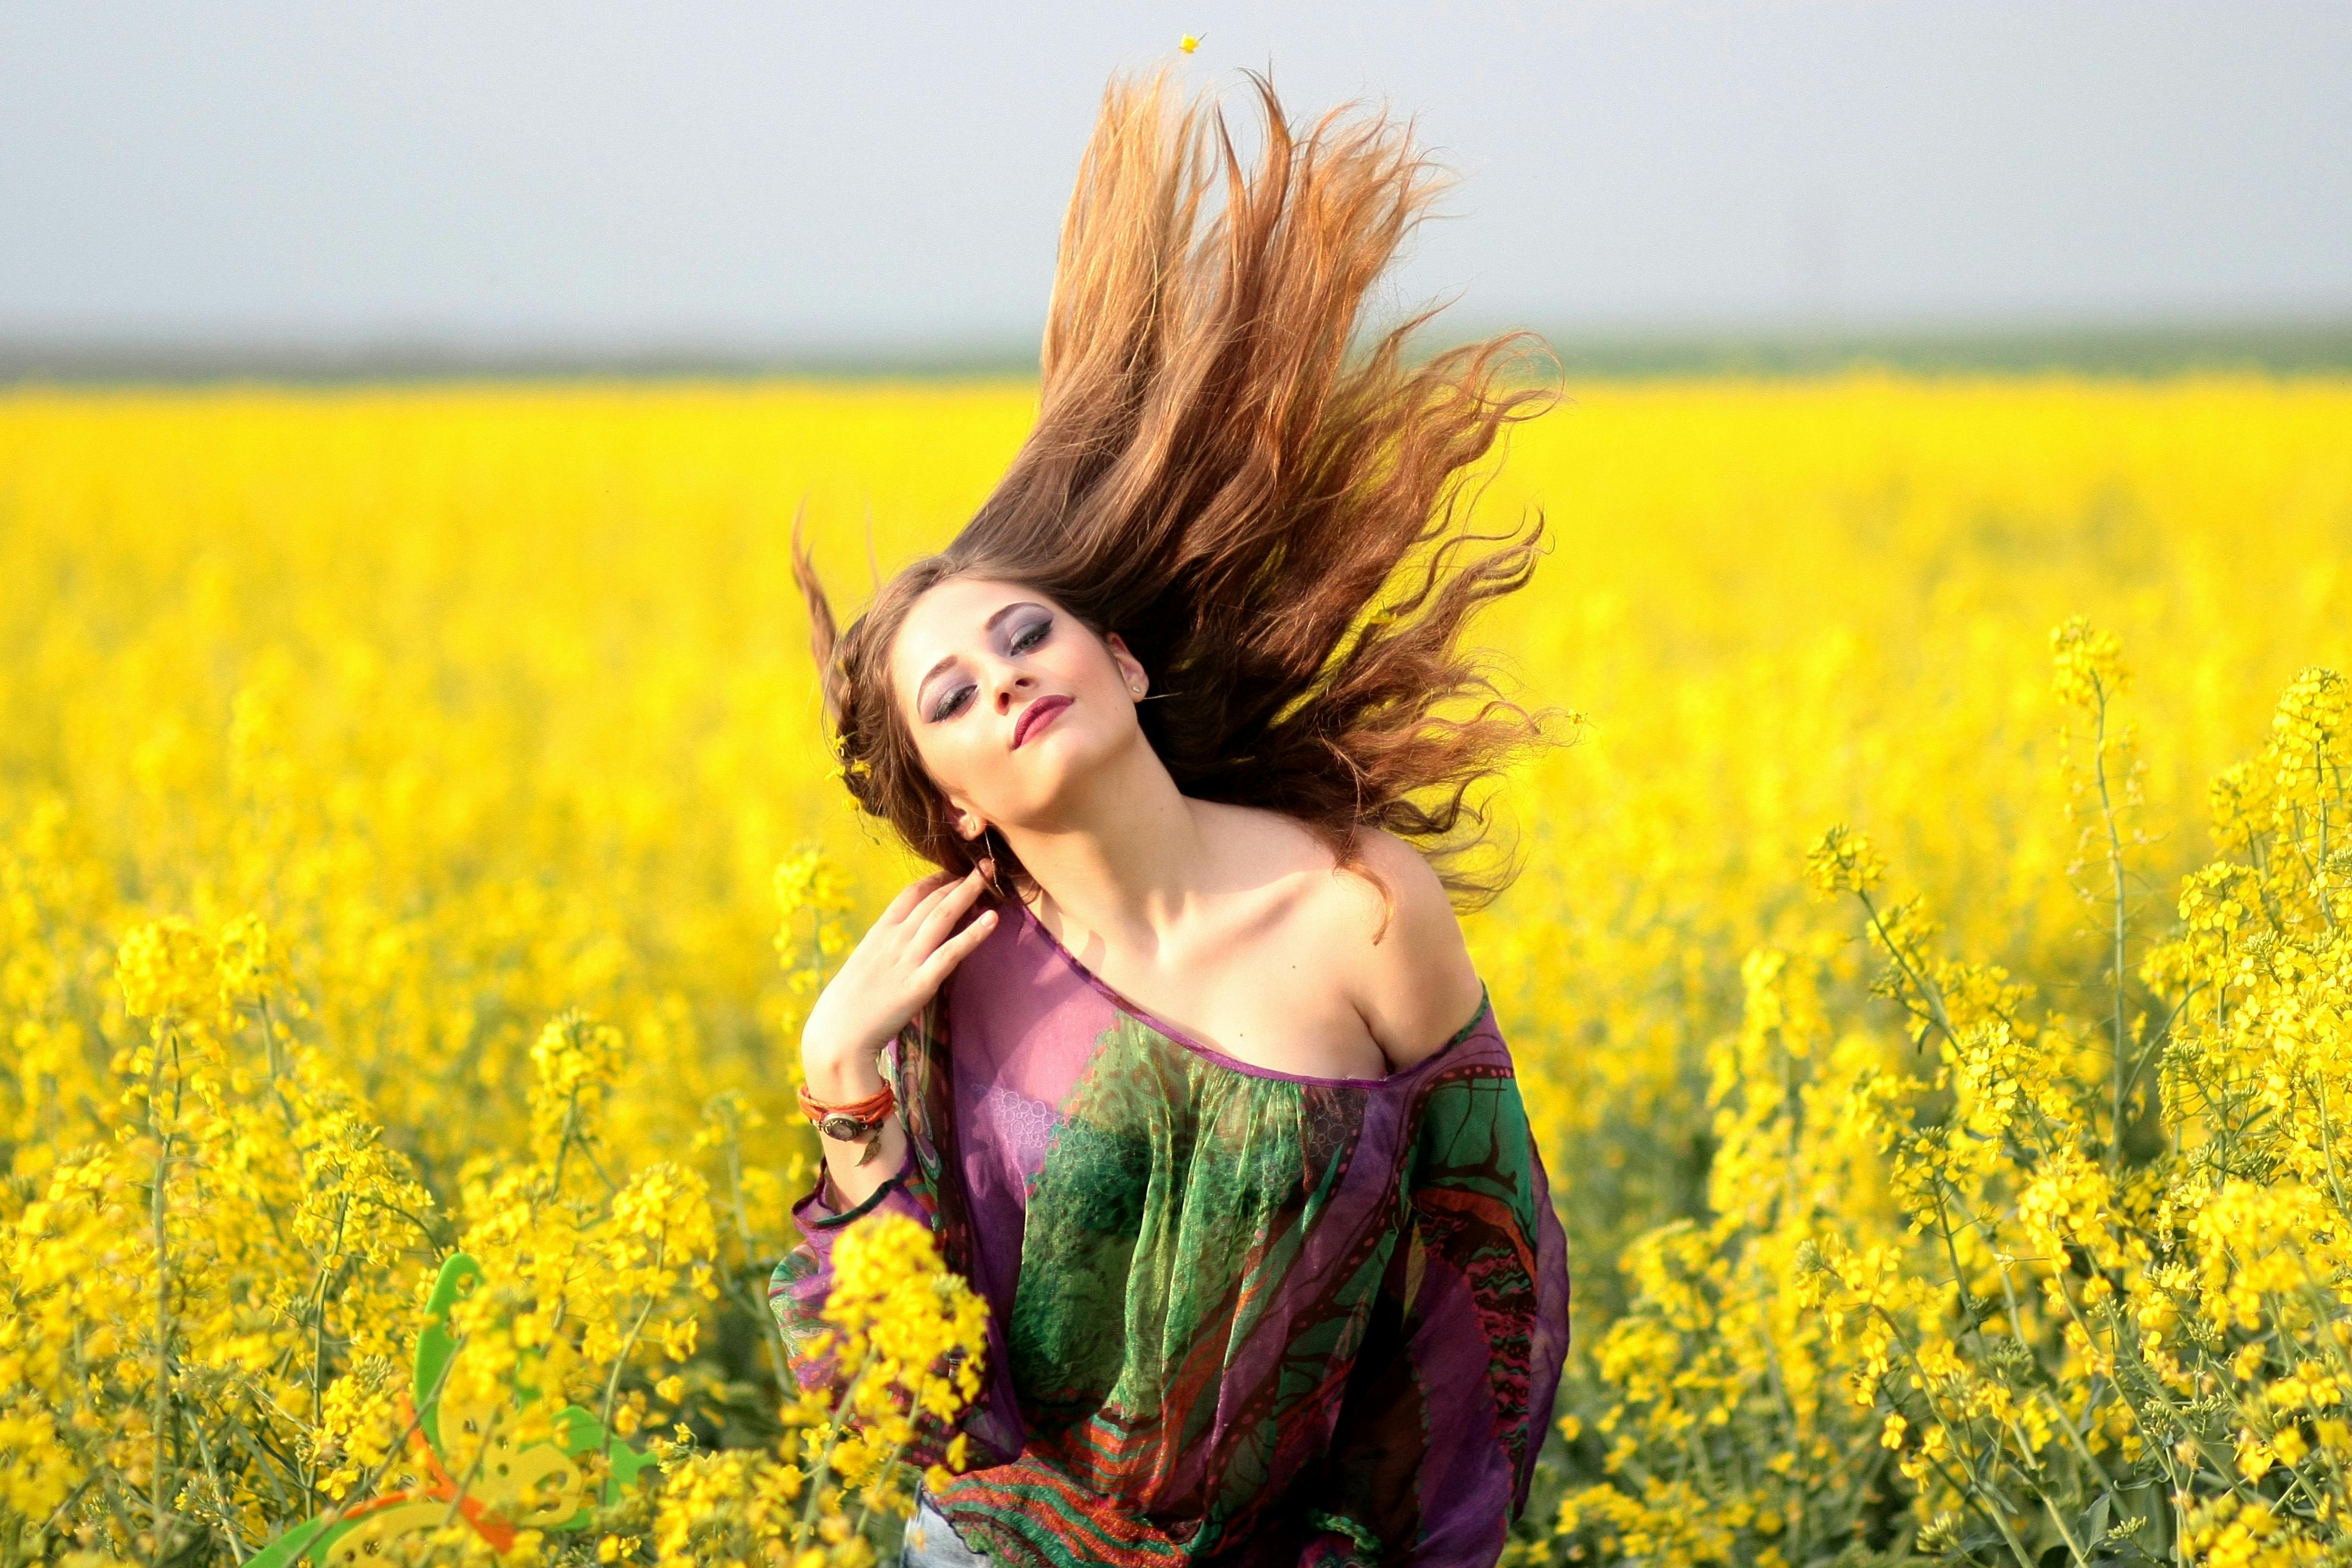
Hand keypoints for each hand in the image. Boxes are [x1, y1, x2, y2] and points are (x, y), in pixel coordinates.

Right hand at [800, 863, 998, 1098]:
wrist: (837, 1035)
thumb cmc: (847, 1005)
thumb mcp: (863, 966)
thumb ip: (883, 951)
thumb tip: (901, 943)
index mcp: (879, 934)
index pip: (910, 895)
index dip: (935, 879)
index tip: (954, 869)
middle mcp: (894, 940)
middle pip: (931, 900)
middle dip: (959, 879)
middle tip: (984, 864)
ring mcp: (908, 960)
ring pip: (943, 916)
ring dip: (968, 892)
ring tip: (990, 875)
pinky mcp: (920, 984)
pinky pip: (951, 953)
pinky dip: (973, 934)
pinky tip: (992, 919)